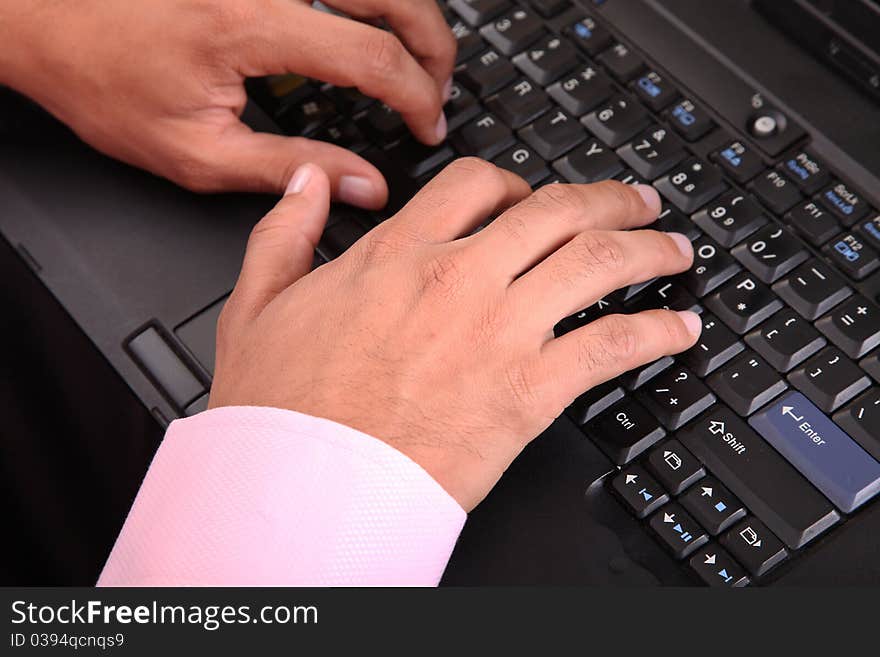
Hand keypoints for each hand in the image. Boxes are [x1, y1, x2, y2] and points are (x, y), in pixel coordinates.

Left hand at [0, 0, 454, 206]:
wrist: (42, 20)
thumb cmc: (104, 82)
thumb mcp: (196, 154)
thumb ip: (289, 170)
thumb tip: (363, 186)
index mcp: (251, 26)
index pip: (372, 57)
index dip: (417, 98)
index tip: (429, 128)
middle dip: (435, 46)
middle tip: (439, 92)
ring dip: (411, 11)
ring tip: (418, 58)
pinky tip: (373, 21)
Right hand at [209, 160, 700, 510]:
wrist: (308, 486)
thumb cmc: (284, 409)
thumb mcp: (258, 303)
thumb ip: (283, 232)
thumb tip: (304, 182)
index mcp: (398, 255)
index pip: (477, 184)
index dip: (514, 182)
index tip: (531, 196)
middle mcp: (459, 279)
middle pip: (557, 211)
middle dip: (608, 200)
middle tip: (636, 203)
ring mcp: (500, 331)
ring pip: (597, 262)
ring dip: (648, 248)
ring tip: (675, 249)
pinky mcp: (529, 390)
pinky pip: (612, 345)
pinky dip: (656, 332)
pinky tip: (679, 330)